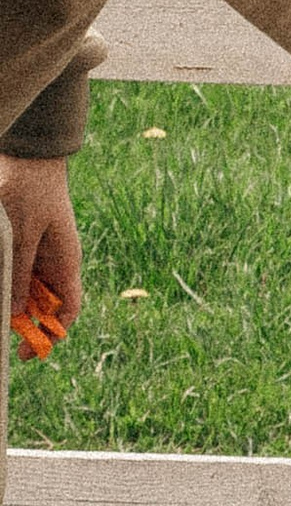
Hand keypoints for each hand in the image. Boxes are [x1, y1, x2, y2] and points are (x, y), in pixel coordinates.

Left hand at [1, 154, 82, 341]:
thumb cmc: (30, 191)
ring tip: (0, 307)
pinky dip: (7, 281)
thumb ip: (20, 273)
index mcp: (66, 262)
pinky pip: (17, 271)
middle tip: (4, 335)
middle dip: (26, 323)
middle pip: (45, 305)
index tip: (29, 352)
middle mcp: (56, 262)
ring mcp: (40, 252)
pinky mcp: (24, 242)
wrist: (29, 154)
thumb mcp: (22, 235)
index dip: (52, 334)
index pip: (68, 310)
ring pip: (28, 290)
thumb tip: (19, 311)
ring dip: (13, 301)